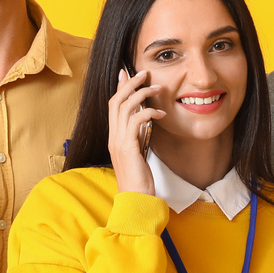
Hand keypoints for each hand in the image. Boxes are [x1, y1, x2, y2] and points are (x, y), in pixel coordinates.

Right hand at [110, 68, 164, 195]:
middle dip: (129, 83)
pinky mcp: (127, 147)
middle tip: (144, 72)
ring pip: (124, 107)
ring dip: (141, 94)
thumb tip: (145, 122)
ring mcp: (118, 142)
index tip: (127, 73)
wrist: (135, 200)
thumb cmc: (139, 180)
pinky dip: (148, 112)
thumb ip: (138, 137)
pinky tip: (160, 113)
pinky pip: (135, 121)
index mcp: (114, 138)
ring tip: (157, 87)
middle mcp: (113, 137)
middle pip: (115, 101)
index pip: (113, 106)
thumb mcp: (138, 154)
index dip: (119, 88)